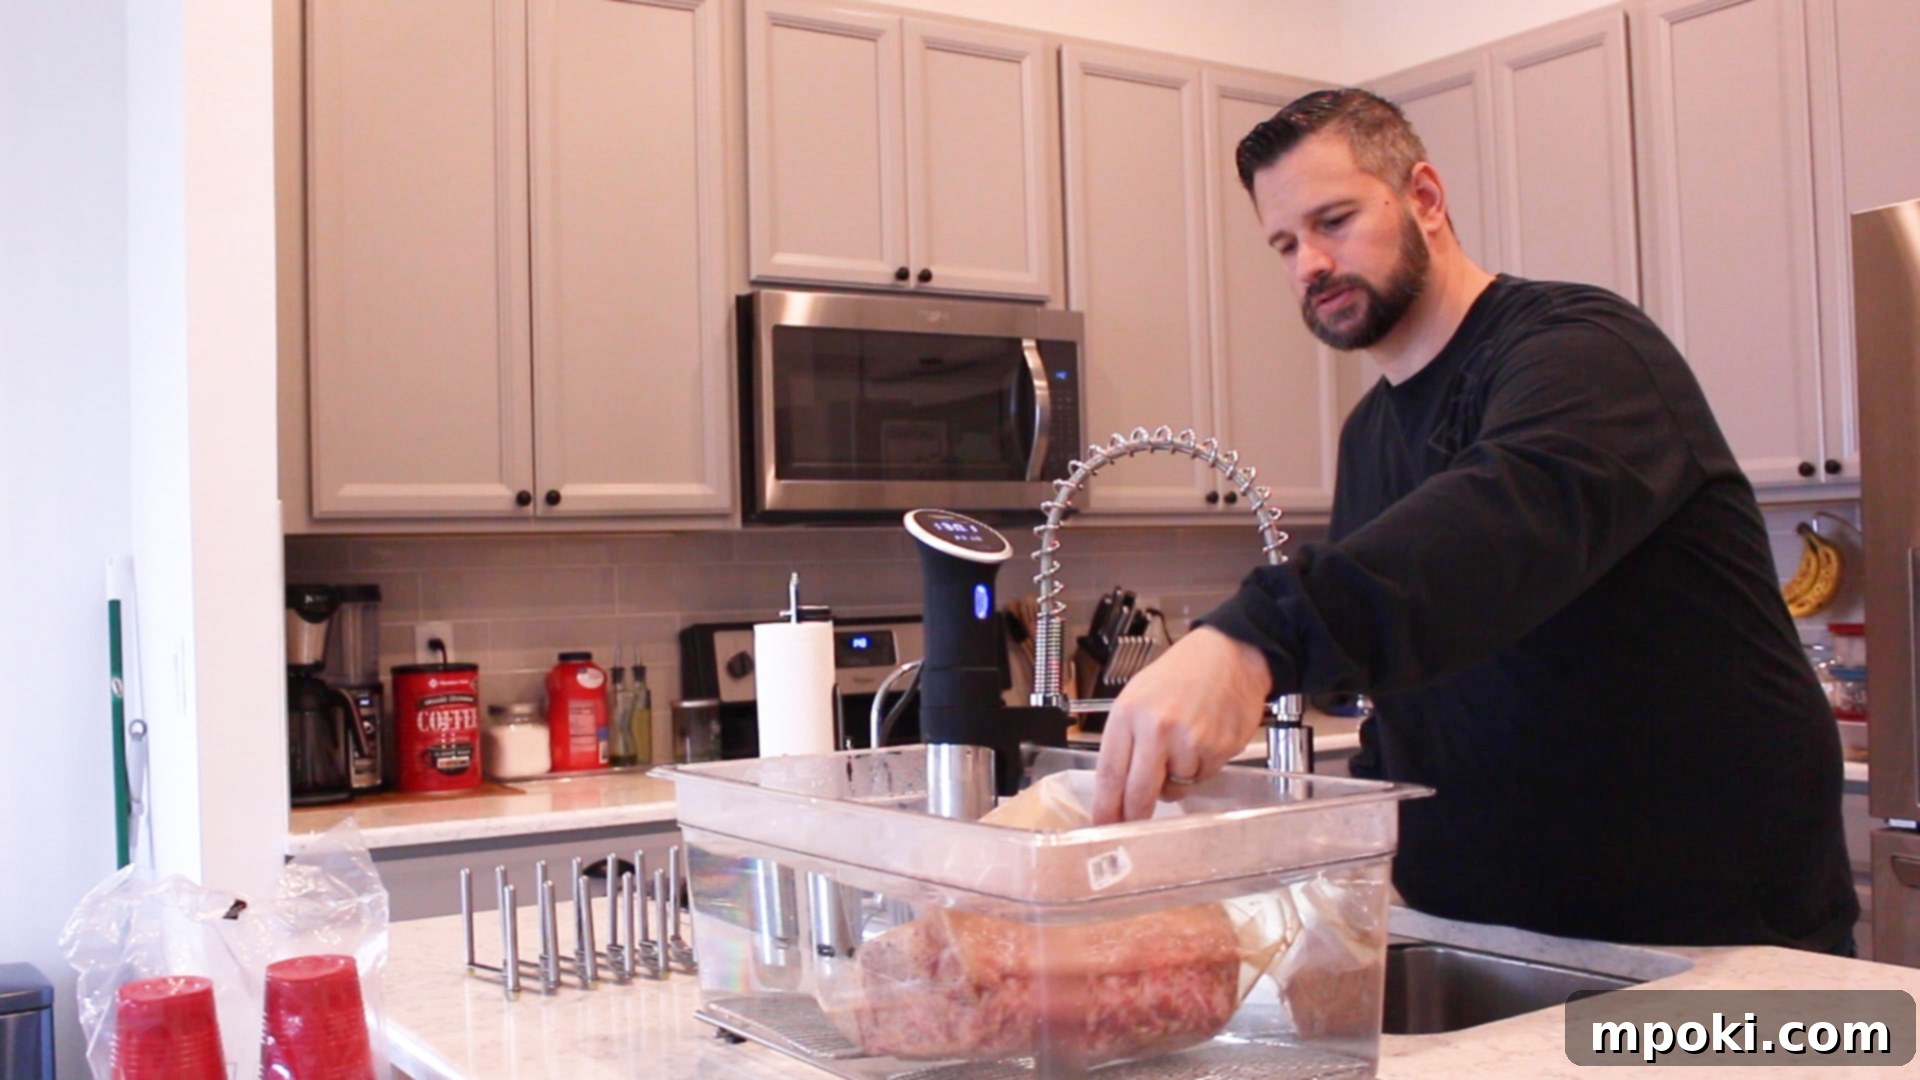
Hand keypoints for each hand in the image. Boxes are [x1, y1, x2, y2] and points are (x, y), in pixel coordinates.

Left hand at [1091, 626, 1271, 823]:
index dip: (1105, 807)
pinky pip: (1203, 778)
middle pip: (1139, 794)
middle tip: (1132, 824)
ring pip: (1175, 790)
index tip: (1101, 825)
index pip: (1110, 773)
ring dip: (1175, 782)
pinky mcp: (1219, 749)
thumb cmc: (1181, 674)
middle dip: (1135, 816)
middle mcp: (1158, 729)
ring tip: (1182, 747)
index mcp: (1129, 714)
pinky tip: (1203, 742)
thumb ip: (1125, 739)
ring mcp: (1191, 741)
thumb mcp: (1137, 696)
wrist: (1230, 654)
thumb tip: (1116, 787)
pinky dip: (1200, 769)